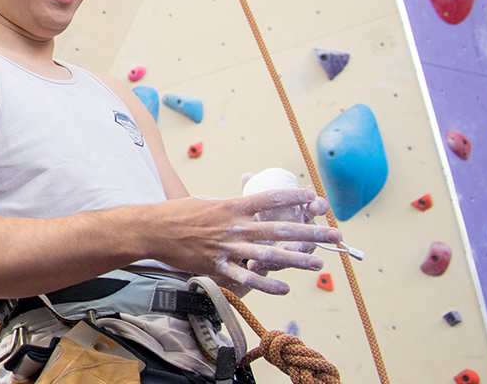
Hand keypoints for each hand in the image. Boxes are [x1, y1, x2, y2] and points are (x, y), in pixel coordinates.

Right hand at [144, 189, 341, 294]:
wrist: (152, 230)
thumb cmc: (178, 213)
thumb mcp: (207, 201)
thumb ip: (230, 205)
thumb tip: (246, 202)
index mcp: (232, 206)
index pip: (271, 199)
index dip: (296, 198)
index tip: (315, 198)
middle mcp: (234, 226)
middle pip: (280, 228)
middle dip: (311, 232)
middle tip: (334, 234)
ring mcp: (227, 247)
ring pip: (269, 254)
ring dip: (296, 260)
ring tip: (319, 263)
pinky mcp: (217, 265)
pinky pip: (246, 277)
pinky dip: (266, 283)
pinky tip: (285, 287)